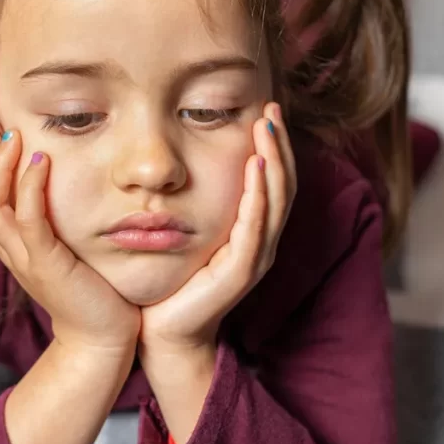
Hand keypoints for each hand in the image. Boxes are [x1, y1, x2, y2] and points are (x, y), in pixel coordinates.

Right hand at [0, 129, 140, 354]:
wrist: (101, 341)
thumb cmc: (90, 290)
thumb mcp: (63, 248)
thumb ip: (52, 221)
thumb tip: (56, 188)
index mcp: (9, 246)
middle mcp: (9, 251)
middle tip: (3, 132)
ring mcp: (24, 259)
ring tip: (16, 139)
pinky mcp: (47, 265)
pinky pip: (27, 222)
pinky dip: (28, 188)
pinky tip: (42, 163)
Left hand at [139, 102, 296, 352]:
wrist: (161, 334)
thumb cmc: (169, 283)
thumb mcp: (184, 234)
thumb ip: (192, 204)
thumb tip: (176, 162)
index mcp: (251, 233)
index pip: (272, 182)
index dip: (274, 147)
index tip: (266, 111)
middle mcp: (260, 244)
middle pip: (282, 186)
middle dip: (279, 146)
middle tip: (273, 109)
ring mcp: (253, 259)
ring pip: (275, 202)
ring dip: (274, 163)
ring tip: (267, 130)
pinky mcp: (239, 274)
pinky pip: (255, 229)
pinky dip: (258, 197)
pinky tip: (255, 170)